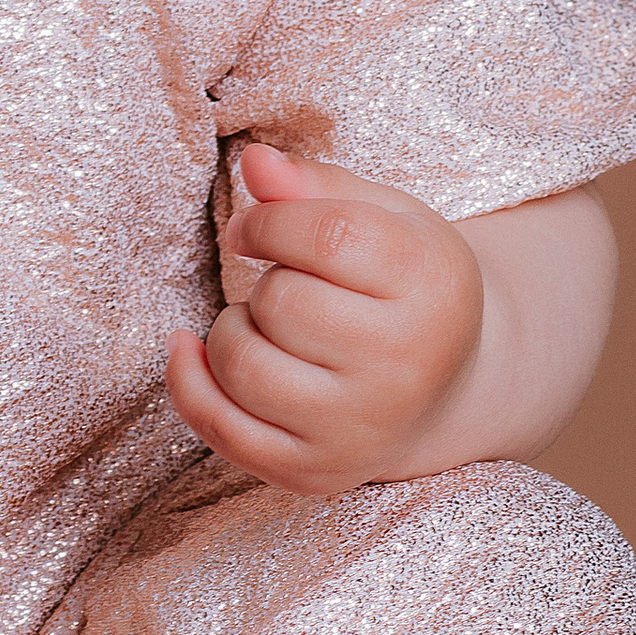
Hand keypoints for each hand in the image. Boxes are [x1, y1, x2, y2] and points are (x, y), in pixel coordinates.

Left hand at [166, 144, 484, 495]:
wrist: (445, 391)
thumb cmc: (405, 288)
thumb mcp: (387, 219)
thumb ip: (319, 185)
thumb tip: (254, 162)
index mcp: (433, 286)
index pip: (325, 236)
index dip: (269, 222)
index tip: (256, 228)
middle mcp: (404, 367)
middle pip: (281, 302)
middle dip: (266, 282)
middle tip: (292, 288)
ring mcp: (358, 429)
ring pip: (243, 363)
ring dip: (233, 329)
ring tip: (269, 326)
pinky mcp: (313, 472)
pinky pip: (221, 428)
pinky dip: (190, 381)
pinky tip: (192, 349)